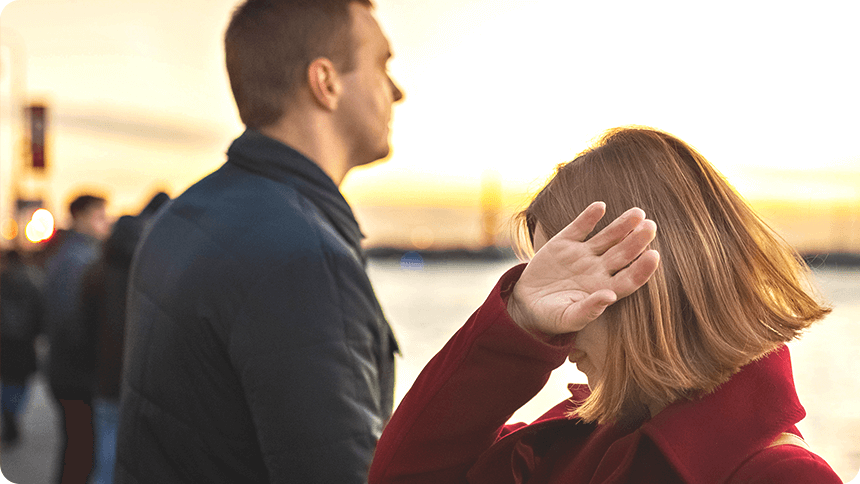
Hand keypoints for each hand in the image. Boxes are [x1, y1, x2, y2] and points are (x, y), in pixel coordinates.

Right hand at [507, 202, 659, 340]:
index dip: (642, 268)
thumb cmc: (552, 317)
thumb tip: (610, 297)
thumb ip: (589, 310)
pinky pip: (580, 227)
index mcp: (604, 289)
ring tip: (637, 212)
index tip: (654, 255)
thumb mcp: (568, 318)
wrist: (526, 304)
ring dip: (622, 225)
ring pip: (607, 237)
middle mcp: (598, 270)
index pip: (630, 278)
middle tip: (651, 226)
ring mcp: (583, 255)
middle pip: (623, 253)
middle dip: (638, 240)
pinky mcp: (564, 243)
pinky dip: (589, 217)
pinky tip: (600, 206)